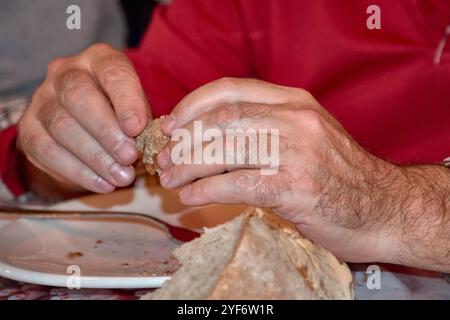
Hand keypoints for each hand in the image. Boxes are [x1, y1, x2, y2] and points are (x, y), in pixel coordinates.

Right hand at [17, 44, 149, 194]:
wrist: (85, 128)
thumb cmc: (119, 113)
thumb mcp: (137, 109)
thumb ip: (143, 119)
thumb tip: (153, 140)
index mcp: (98, 60)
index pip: (111, 71)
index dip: (126, 100)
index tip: (138, 127)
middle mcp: (65, 73)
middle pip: (79, 97)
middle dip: (108, 132)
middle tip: (130, 157)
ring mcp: (42, 100)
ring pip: (62, 126)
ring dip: (96, 157)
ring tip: (122, 176)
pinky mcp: (29, 129)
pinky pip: (48, 152)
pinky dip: (79, 172)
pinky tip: (103, 183)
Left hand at [156, 78, 407, 262]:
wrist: (386, 208)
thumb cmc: (340, 175)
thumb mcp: (307, 135)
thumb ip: (266, 128)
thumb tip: (210, 137)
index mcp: (295, 101)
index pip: (231, 90)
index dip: (193, 105)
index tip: (172, 124)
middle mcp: (296, 119)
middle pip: (222, 120)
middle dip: (185, 140)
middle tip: (164, 159)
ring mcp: (298, 152)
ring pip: (226, 150)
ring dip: (189, 167)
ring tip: (171, 180)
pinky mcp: (297, 187)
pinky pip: (239, 184)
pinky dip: (207, 191)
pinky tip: (192, 198)